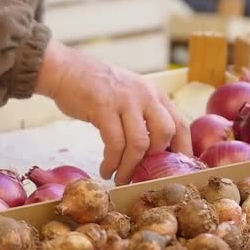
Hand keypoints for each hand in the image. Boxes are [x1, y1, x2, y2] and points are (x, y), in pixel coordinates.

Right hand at [36, 40, 191, 185]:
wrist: (65, 70)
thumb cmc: (94, 88)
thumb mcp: (127, 94)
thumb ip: (141, 115)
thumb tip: (151, 150)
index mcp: (153, 93)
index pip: (180, 122)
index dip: (184, 148)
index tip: (179, 170)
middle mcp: (144, 95)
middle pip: (165, 132)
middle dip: (155, 159)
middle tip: (143, 174)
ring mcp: (124, 100)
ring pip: (140, 143)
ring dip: (130, 167)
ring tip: (121, 179)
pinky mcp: (103, 108)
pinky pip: (115, 143)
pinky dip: (112, 162)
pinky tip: (106, 170)